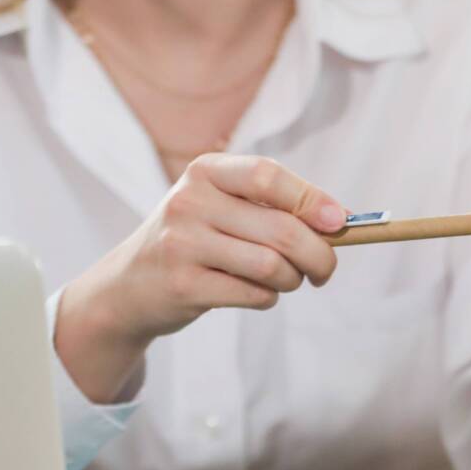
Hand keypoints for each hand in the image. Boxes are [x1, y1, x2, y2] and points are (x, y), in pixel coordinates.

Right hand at [57, 154, 347, 401]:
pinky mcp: (183, 285)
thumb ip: (275, 208)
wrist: (128, 286)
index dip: (311, 200)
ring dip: (293, 280)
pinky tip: (256, 293)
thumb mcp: (223, 208)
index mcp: (205, 172)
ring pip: (273, 265)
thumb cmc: (196, 240)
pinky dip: (268, 297)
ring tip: (285, 280)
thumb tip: (342, 222)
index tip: (340, 222)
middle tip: (325, 270)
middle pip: (282, 229)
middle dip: (319, 255)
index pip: (268, 176)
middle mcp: (189, 202)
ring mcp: (182, 244)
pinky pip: (255, 294)